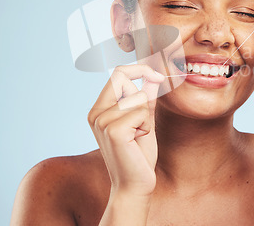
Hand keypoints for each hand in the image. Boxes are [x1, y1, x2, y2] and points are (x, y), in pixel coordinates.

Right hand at [87, 64, 164, 196]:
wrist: (135, 185)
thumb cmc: (139, 155)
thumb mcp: (144, 120)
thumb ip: (146, 98)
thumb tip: (153, 76)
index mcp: (99, 109)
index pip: (118, 73)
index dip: (140, 69)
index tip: (157, 76)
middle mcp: (96, 113)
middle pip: (124, 79)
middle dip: (143, 96)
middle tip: (144, 122)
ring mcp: (102, 121)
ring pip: (138, 98)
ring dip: (146, 117)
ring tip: (137, 136)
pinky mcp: (113, 130)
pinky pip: (142, 112)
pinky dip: (147, 126)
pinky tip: (137, 141)